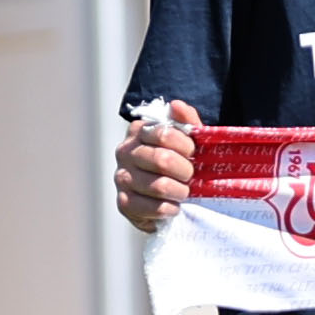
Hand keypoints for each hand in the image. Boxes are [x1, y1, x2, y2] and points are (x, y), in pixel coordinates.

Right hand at [114, 99, 199, 232]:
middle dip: (185, 171)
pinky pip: (149, 207)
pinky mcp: (123, 203)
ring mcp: (121, 178)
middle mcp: (125, 152)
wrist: (169, 194)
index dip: (186, 146)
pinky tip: (174, 207)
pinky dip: (168, 209)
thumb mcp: (189, 140)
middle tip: (192, 177)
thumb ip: (187, 122)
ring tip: (185, 193)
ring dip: (180, 192)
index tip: (193, 154)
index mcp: (139, 131)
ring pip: (158, 186)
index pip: (164, 134)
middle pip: (162, 160)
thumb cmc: (180, 161)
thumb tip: (176, 105)